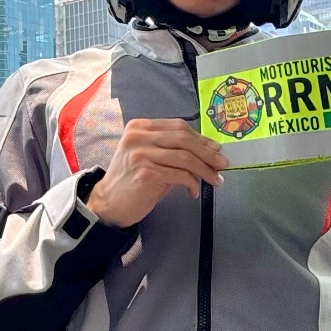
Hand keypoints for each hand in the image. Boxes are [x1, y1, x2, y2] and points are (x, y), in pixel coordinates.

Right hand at [86, 119, 228, 227]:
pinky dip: (192, 183)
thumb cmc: (132, 181)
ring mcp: (141, 154)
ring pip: (185, 157)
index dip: (200, 138)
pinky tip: (194, 191)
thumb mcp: (148, 156)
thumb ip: (170, 148)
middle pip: (184, 139)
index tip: (215, 149)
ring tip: (215, 180)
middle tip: (222, 164)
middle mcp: (138, 137)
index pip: (177, 126)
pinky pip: (180, 175)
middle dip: (207, 153)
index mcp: (139, 127)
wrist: (108, 203)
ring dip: (205, 170)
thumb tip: (207, 150)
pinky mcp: (146, 173)